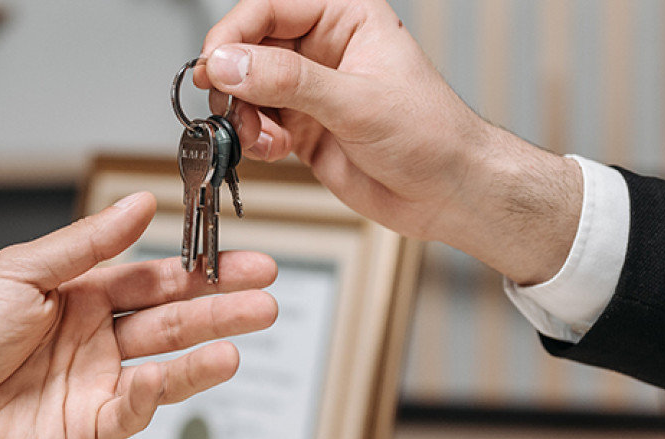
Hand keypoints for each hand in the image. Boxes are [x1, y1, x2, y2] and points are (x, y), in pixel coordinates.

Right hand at [195, 0, 580, 283]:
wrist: (449, 193)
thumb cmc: (432, 135)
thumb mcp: (358, 102)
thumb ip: (289, 80)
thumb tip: (232, 63)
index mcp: (346, 16)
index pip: (269, 7)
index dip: (234, 34)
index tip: (215, 64)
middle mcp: (323, 47)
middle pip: (249, 47)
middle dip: (235, 80)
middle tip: (230, 107)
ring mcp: (310, 89)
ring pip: (247, 88)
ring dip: (242, 116)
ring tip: (261, 137)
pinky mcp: (302, 126)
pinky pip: (256, 123)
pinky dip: (254, 139)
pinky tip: (274, 149)